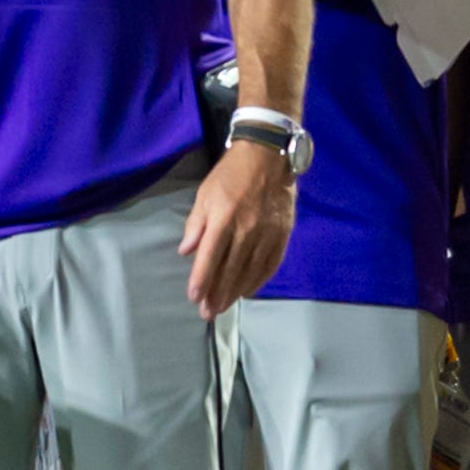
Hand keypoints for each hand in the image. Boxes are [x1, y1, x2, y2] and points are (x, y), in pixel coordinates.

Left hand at [180, 142, 294, 319]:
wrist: (268, 157)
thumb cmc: (230, 175)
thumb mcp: (205, 193)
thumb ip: (196, 224)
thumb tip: (186, 251)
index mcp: (224, 217)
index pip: (210, 256)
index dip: (201, 279)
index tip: (194, 297)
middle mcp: (247, 228)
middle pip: (230, 269)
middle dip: (217, 294)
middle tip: (208, 313)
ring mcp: (268, 233)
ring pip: (250, 271)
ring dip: (235, 292)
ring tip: (224, 307)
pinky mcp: (283, 234)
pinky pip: (270, 264)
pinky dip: (259, 281)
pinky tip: (247, 292)